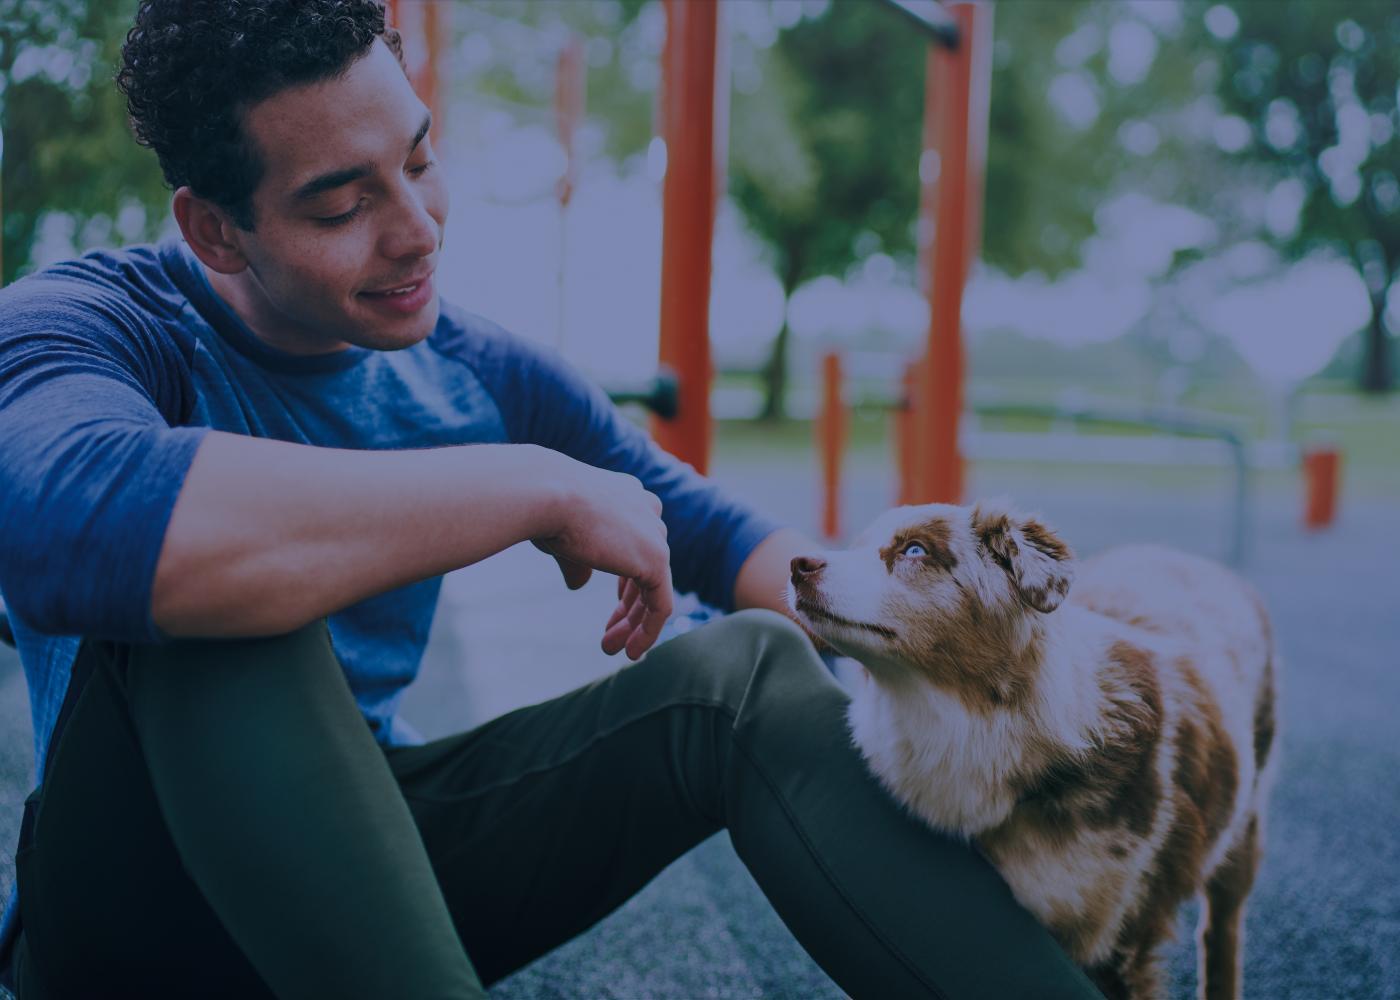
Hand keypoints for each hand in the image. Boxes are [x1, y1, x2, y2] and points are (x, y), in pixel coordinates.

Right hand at [532, 458, 673, 659]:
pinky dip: (648, 631)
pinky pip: (660, 606)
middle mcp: (646, 510)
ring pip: (653, 590)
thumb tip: (579, 585)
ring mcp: (654, 535)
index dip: (627, 582)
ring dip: (633, 625)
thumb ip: (579, 561)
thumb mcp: (563, 536)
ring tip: (611, 649)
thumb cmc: (543, 506)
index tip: (616, 607)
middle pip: (645, 570)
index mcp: (627, 496)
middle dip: (628, 608)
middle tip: (609, 638)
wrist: (546, 494)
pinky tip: (632, 652)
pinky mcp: (656, 559)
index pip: (635, 545)